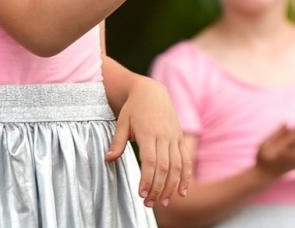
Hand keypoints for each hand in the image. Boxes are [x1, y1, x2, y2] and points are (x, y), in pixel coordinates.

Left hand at [106, 77, 191, 207]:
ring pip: (177, 165)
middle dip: (157, 187)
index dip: (147, 179)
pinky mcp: (180, 138)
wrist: (152, 91)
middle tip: (149, 204)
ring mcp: (174, 137)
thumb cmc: (134, 108)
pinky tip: (182, 192)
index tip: (141, 194)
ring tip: (163, 202)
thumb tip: (108, 159)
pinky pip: (186, 159)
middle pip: (164, 167)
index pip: (150, 161)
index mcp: (149, 132)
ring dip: (171, 186)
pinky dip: (186, 176)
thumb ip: (117, 142)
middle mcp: (164, 136)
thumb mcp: (122, 122)